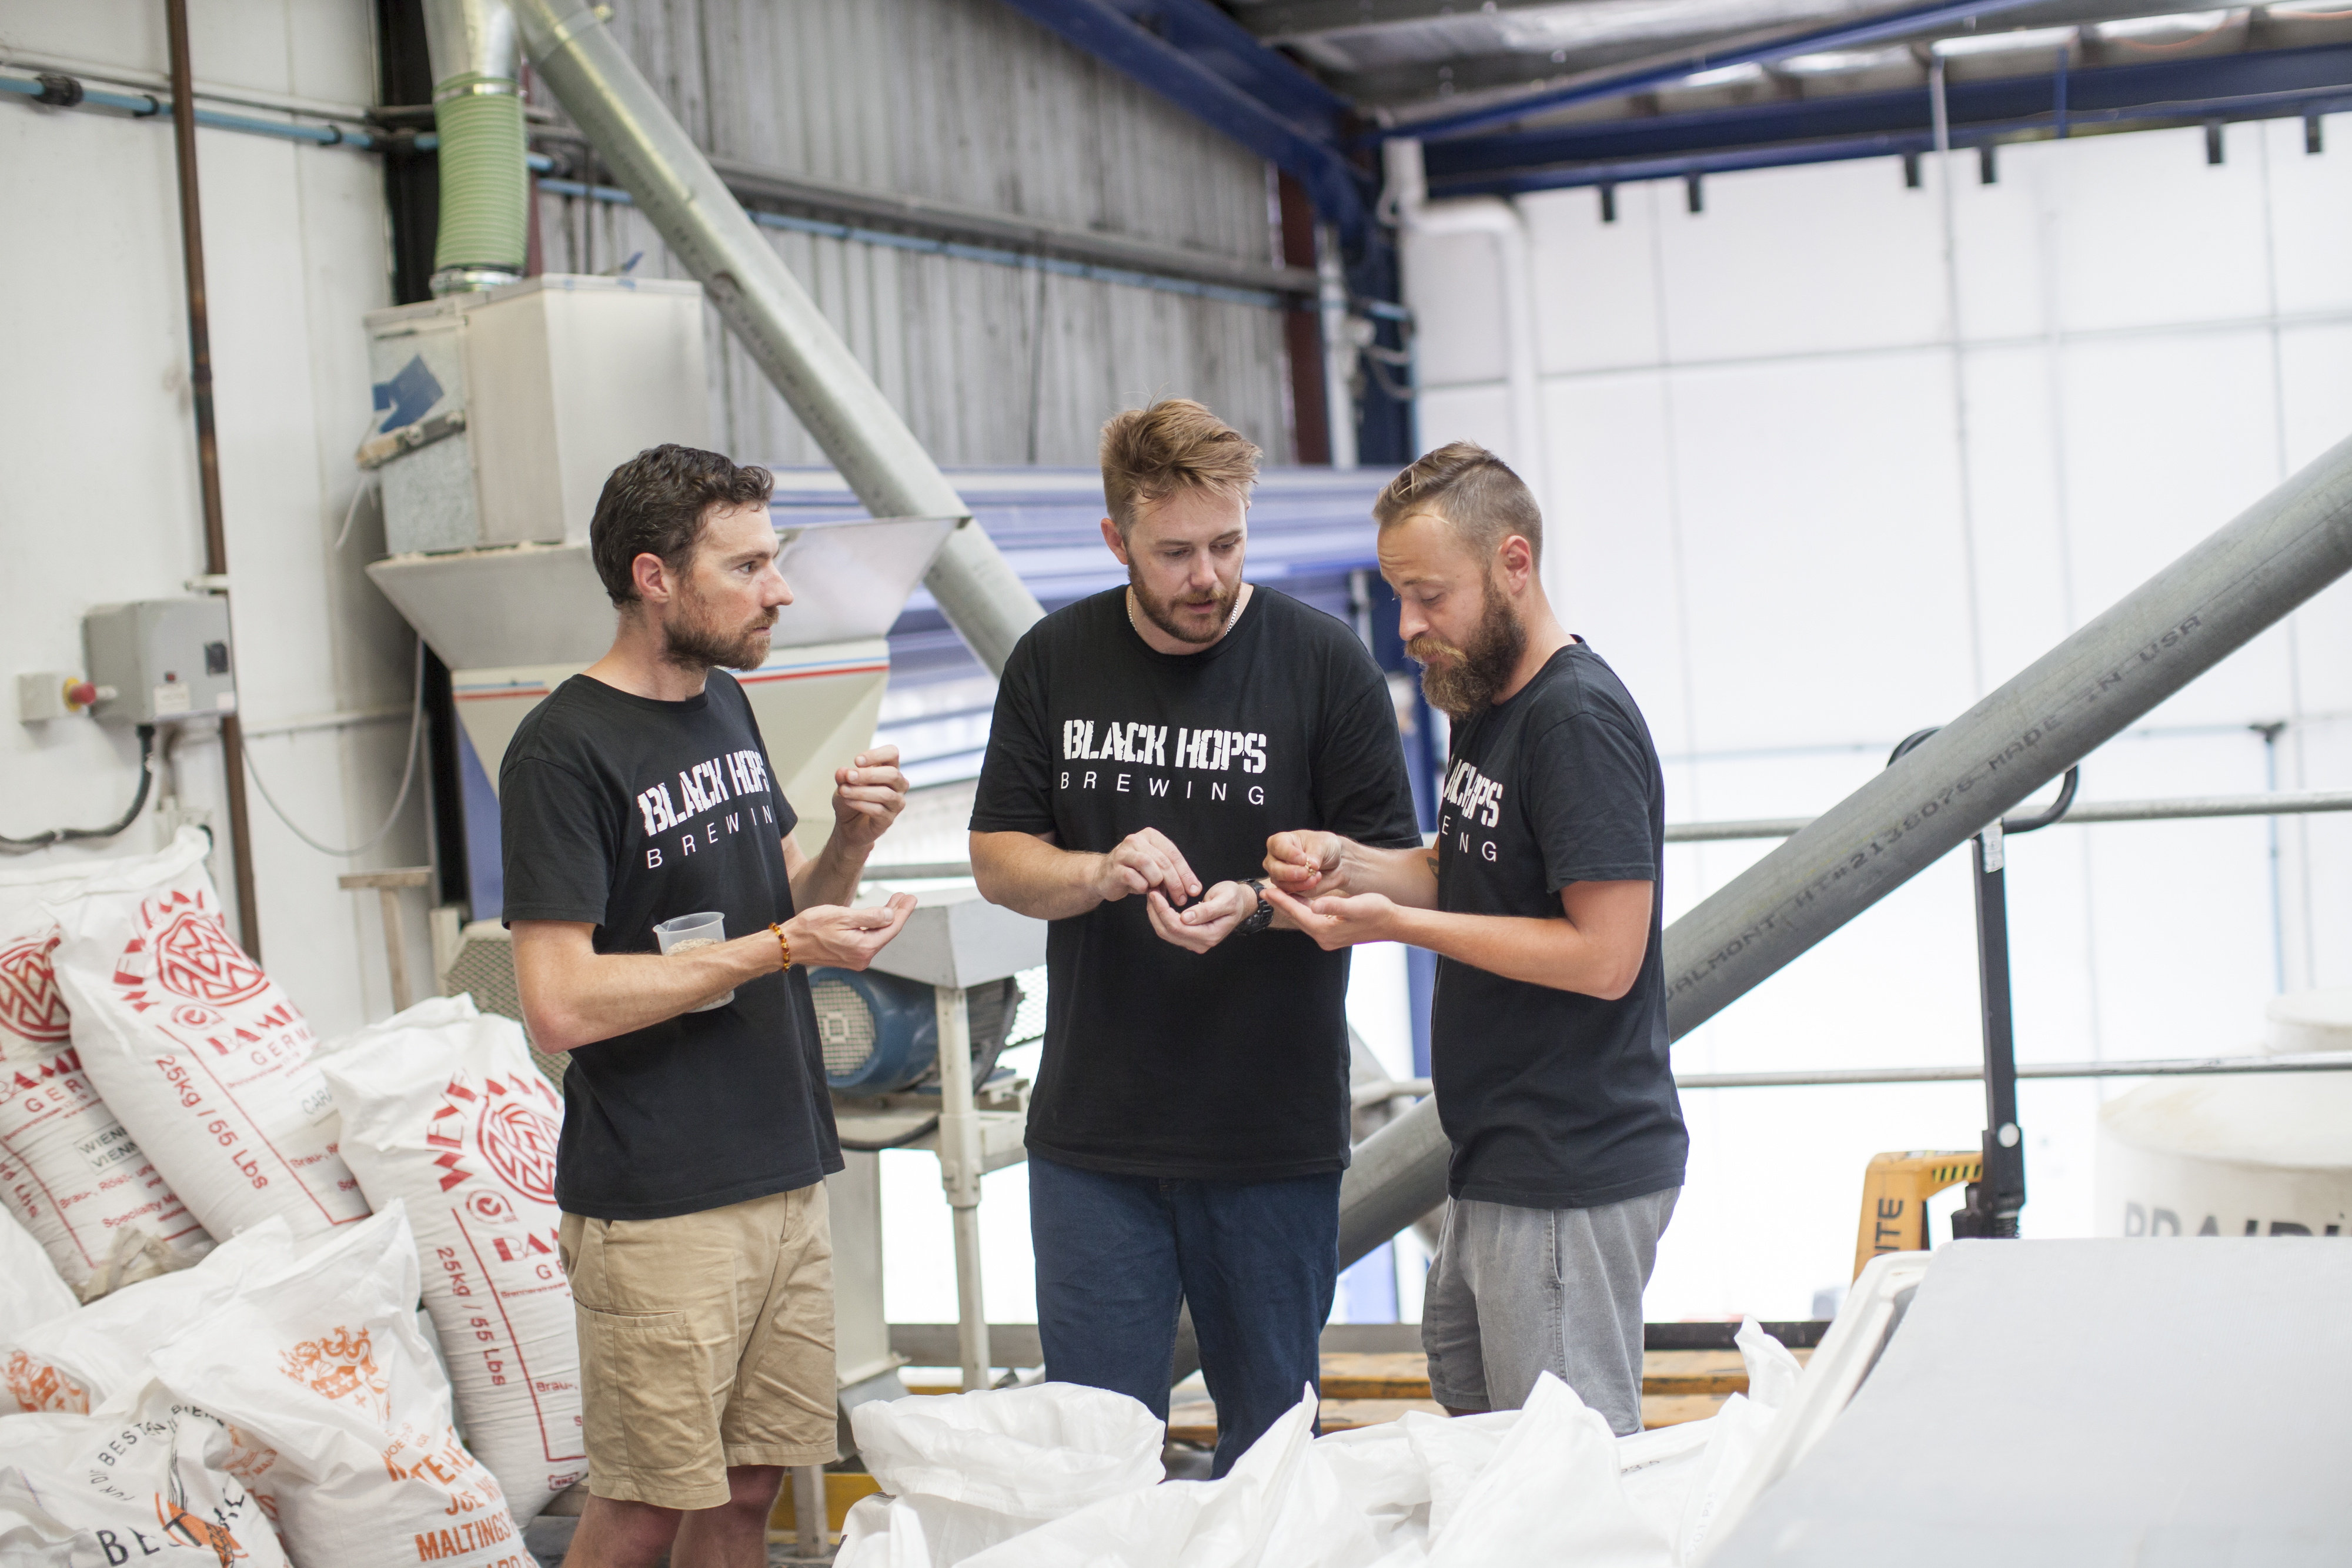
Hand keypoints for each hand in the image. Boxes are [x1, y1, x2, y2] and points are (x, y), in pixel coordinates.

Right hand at [786, 893, 915, 970]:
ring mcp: (855, 958)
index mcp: (864, 948)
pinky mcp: (848, 956)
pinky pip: (868, 939)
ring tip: (895, 902)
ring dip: (886, 918)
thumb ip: (870, 917)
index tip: (911, 898)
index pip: (892, 928)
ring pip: (878, 936)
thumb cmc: (811, 928)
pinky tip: (877, 917)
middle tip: (906, 897)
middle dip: (897, 913)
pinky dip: (875, 926)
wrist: (788, 944)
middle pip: (887, 932)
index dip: (903, 911)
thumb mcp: (842, 916)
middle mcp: (862, 957)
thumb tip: (890, 915)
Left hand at [830, 746, 909, 849]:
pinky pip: (878, 810)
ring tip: (843, 791)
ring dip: (861, 791)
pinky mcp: (889, 819)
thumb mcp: (843, 784)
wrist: (848, 824)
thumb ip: (843, 777)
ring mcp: (896, 803)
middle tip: (849, 776)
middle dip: (868, 774)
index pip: (892, 754)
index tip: (857, 761)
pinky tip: (848, 802)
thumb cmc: (851, 798)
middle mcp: (898, 785)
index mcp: (889, 769)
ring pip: (885, 794)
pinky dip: (861, 804)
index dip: (877, 754)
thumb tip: (843, 771)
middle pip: (892, 774)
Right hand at [1091, 828, 1201, 906]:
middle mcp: (1136, 840)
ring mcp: (1123, 853)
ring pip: (1147, 864)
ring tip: (1160, 892)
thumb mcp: (1156, 869)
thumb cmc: (1134, 872)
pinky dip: (1142, 886)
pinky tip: (1144, 890)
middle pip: (1162, 860)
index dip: (1186, 873)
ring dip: (1157, 881)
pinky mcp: (1114, 868)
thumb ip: (1173, 873)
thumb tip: (1195, 888)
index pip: (1173, 853)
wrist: (1104, 877)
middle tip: (1181, 898)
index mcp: (1150, 836)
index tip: (1195, 890)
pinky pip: (1132, 877)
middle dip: (1175, 882)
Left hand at [1145, 880, 1254, 953]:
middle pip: (1168, 932)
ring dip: (1156, 915)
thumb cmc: (1235, 899)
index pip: (1178, 927)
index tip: (1155, 893)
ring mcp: (1194, 942)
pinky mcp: (1189, 937)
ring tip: (1153, 896)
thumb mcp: (1225, 900)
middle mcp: (1201, 943)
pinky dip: (1161, 916)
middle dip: (1155, 912)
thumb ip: (1206, 910)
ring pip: (1165, 932)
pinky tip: (1159, 903)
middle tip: (1150, 892)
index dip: (1163, 911)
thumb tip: (1186, 918)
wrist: (1240, 903)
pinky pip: (1169, 930)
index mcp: (1210, 935)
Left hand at [1260, 885, 1396, 950]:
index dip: (1282, 900)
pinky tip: (1297, 900)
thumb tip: (1314, 905)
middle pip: (1297, 918)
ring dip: (1290, 906)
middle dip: (1281, 904)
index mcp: (1326, 930)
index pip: (1298, 913)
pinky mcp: (1333, 933)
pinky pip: (1312, 921)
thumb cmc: (1378, 912)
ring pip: (1303, 919)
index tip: (1267, 890)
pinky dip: (1302, 910)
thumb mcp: (1356, 905)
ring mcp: (1328, 937)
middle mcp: (1324, 937)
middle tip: (1264, 890)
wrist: (1393, 924)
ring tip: (1276, 894)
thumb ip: (1334, 905)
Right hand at [1265, 830, 1345, 896]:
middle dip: (1290, 872)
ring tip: (1315, 877)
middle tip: (1306, 872)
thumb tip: (1311, 865)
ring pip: (1280, 883)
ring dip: (1299, 883)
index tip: (1304, 859)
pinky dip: (1303, 889)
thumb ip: (1315, 854)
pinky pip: (1289, 893)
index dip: (1289, 854)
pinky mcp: (1288, 888)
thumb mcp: (1323, 844)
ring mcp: (1280, 875)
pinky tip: (1315, 881)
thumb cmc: (1325, 847)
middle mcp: (1276, 858)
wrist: (1336, 863)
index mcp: (1281, 840)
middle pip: (1274, 868)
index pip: (1277, 846)